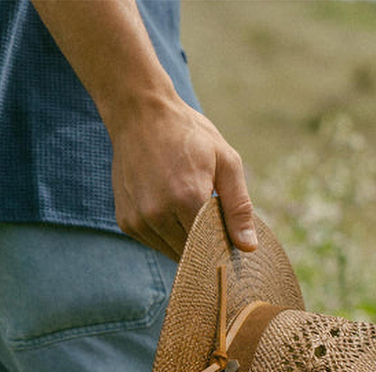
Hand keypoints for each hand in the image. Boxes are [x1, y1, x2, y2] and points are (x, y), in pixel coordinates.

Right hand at [30, 0, 256, 260]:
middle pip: (192, 253)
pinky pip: (154, 243)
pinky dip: (166, 235)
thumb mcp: (225, 161)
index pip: (212, 246)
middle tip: (213, 225)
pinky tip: (170, 210)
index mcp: (187, 198)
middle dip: (205, 246)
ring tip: (189, 212)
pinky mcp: (127, 223)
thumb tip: (248, 247)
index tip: (230, 241)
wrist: (140, 114)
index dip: (223, 246)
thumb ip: (239, 207)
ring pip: (172, 252)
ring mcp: (139, 220)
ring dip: (185, 242)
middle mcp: (158, 214)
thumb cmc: (188, 135)